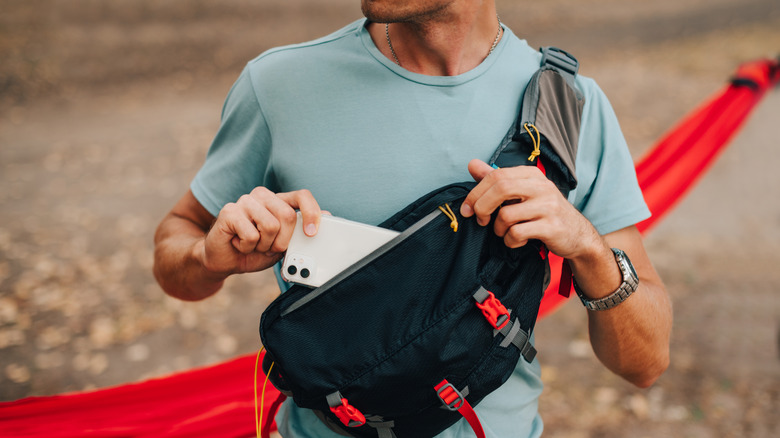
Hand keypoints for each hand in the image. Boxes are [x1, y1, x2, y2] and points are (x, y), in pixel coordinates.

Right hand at [201, 187, 320, 274]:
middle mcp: (262, 196)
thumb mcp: (282, 245)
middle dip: (282, 241)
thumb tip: (326, 218)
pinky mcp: (230, 211)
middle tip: (269, 247)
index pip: (302, 196)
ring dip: (263, 245)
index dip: (311, 212)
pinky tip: (239, 243)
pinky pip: (251, 235)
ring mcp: (245, 201)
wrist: (224, 259)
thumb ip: (300, 233)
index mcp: (278, 201)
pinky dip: (247, 247)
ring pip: (270, 226)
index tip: (312, 232)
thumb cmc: (254, 250)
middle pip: (287, 216)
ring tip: (253, 244)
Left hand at [459, 159, 599, 259]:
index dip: (475, 192)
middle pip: (500, 189)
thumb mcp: (522, 192)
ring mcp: (548, 206)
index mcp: (532, 175)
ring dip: (498, 229)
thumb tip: (472, 164)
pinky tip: (517, 240)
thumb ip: (496, 179)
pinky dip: (510, 241)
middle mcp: (542, 186)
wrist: (577, 235)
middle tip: (481, 220)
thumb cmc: (544, 212)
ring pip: (506, 215)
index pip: (496, 175)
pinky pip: (517, 233)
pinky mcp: (552, 227)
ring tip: (505, 232)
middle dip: (481, 207)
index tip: (466, 209)